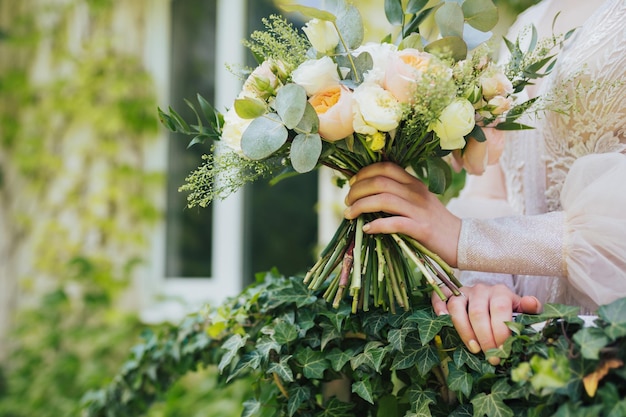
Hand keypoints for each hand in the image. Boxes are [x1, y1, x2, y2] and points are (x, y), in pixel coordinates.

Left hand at [343, 162, 461, 266]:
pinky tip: (367, 229)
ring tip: (349, 214)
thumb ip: (398, 194)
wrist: (461, 241)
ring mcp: (419, 210)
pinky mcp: (421, 229)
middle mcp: (416, 192)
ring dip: (360, 206)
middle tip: (347, 201)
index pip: (386, 167)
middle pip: (380, 182)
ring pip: (383, 200)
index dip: (364, 173)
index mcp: (414, 183)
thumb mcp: (418, 201)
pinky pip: (394, 223)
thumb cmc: (434, 223)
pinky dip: (377, 225)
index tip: (351, 183)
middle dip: (357, 190)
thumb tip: (367, 194)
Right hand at [431, 284, 541, 364]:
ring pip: (457, 307)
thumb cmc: (507, 311)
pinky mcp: (449, 294)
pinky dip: (438, 307)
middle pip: (478, 312)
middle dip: (484, 337)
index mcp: (500, 292)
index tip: (502, 351)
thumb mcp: (522, 310)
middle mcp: (481, 289)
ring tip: (473, 349)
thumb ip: (529, 309)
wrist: (492, 299)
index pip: (500, 308)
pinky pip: (439, 297)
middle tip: (490, 357)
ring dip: (464, 330)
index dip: (500, 330)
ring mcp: (463, 291)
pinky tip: (443, 320)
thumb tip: (532, 303)